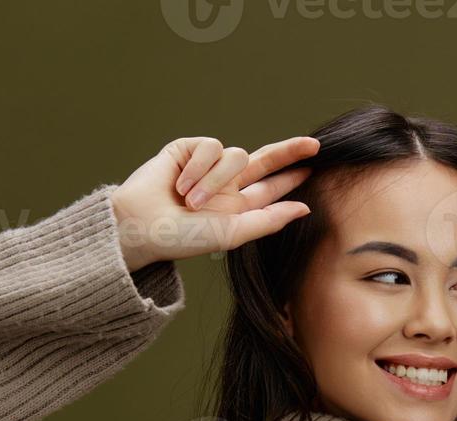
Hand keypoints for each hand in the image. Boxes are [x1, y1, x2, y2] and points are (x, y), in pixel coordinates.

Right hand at [110, 135, 319, 271]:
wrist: (142, 226)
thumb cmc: (184, 238)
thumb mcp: (233, 233)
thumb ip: (269, 220)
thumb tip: (304, 209)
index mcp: (238, 205)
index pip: (271, 186)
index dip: (292, 175)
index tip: (315, 164)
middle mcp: (226, 183)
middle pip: (264, 160)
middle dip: (287, 152)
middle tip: (313, 145)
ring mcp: (206, 165)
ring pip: (234, 156)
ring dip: (214, 180)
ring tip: (192, 202)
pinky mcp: (187, 149)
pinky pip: (209, 147)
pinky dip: (198, 168)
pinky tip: (180, 185)